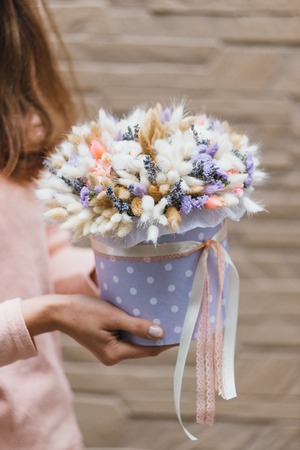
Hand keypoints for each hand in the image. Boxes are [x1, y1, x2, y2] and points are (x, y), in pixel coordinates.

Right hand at [21, 294, 171, 364]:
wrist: (58, 310)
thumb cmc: (83, 311)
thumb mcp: (112, 316)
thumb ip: (136, 325)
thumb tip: (160, 332)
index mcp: (115, 354)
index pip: (149, 350)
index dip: (167, 342)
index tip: (183, 333)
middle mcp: (113, 357)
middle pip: (143, 347)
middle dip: (159, 336)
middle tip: (177, 322)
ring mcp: (109, 351)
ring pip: (135, 342)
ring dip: (147, 331)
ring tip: (165, 318)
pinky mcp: (106, 343)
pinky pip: (126, 337)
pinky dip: (136, 329)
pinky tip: (144, 317)